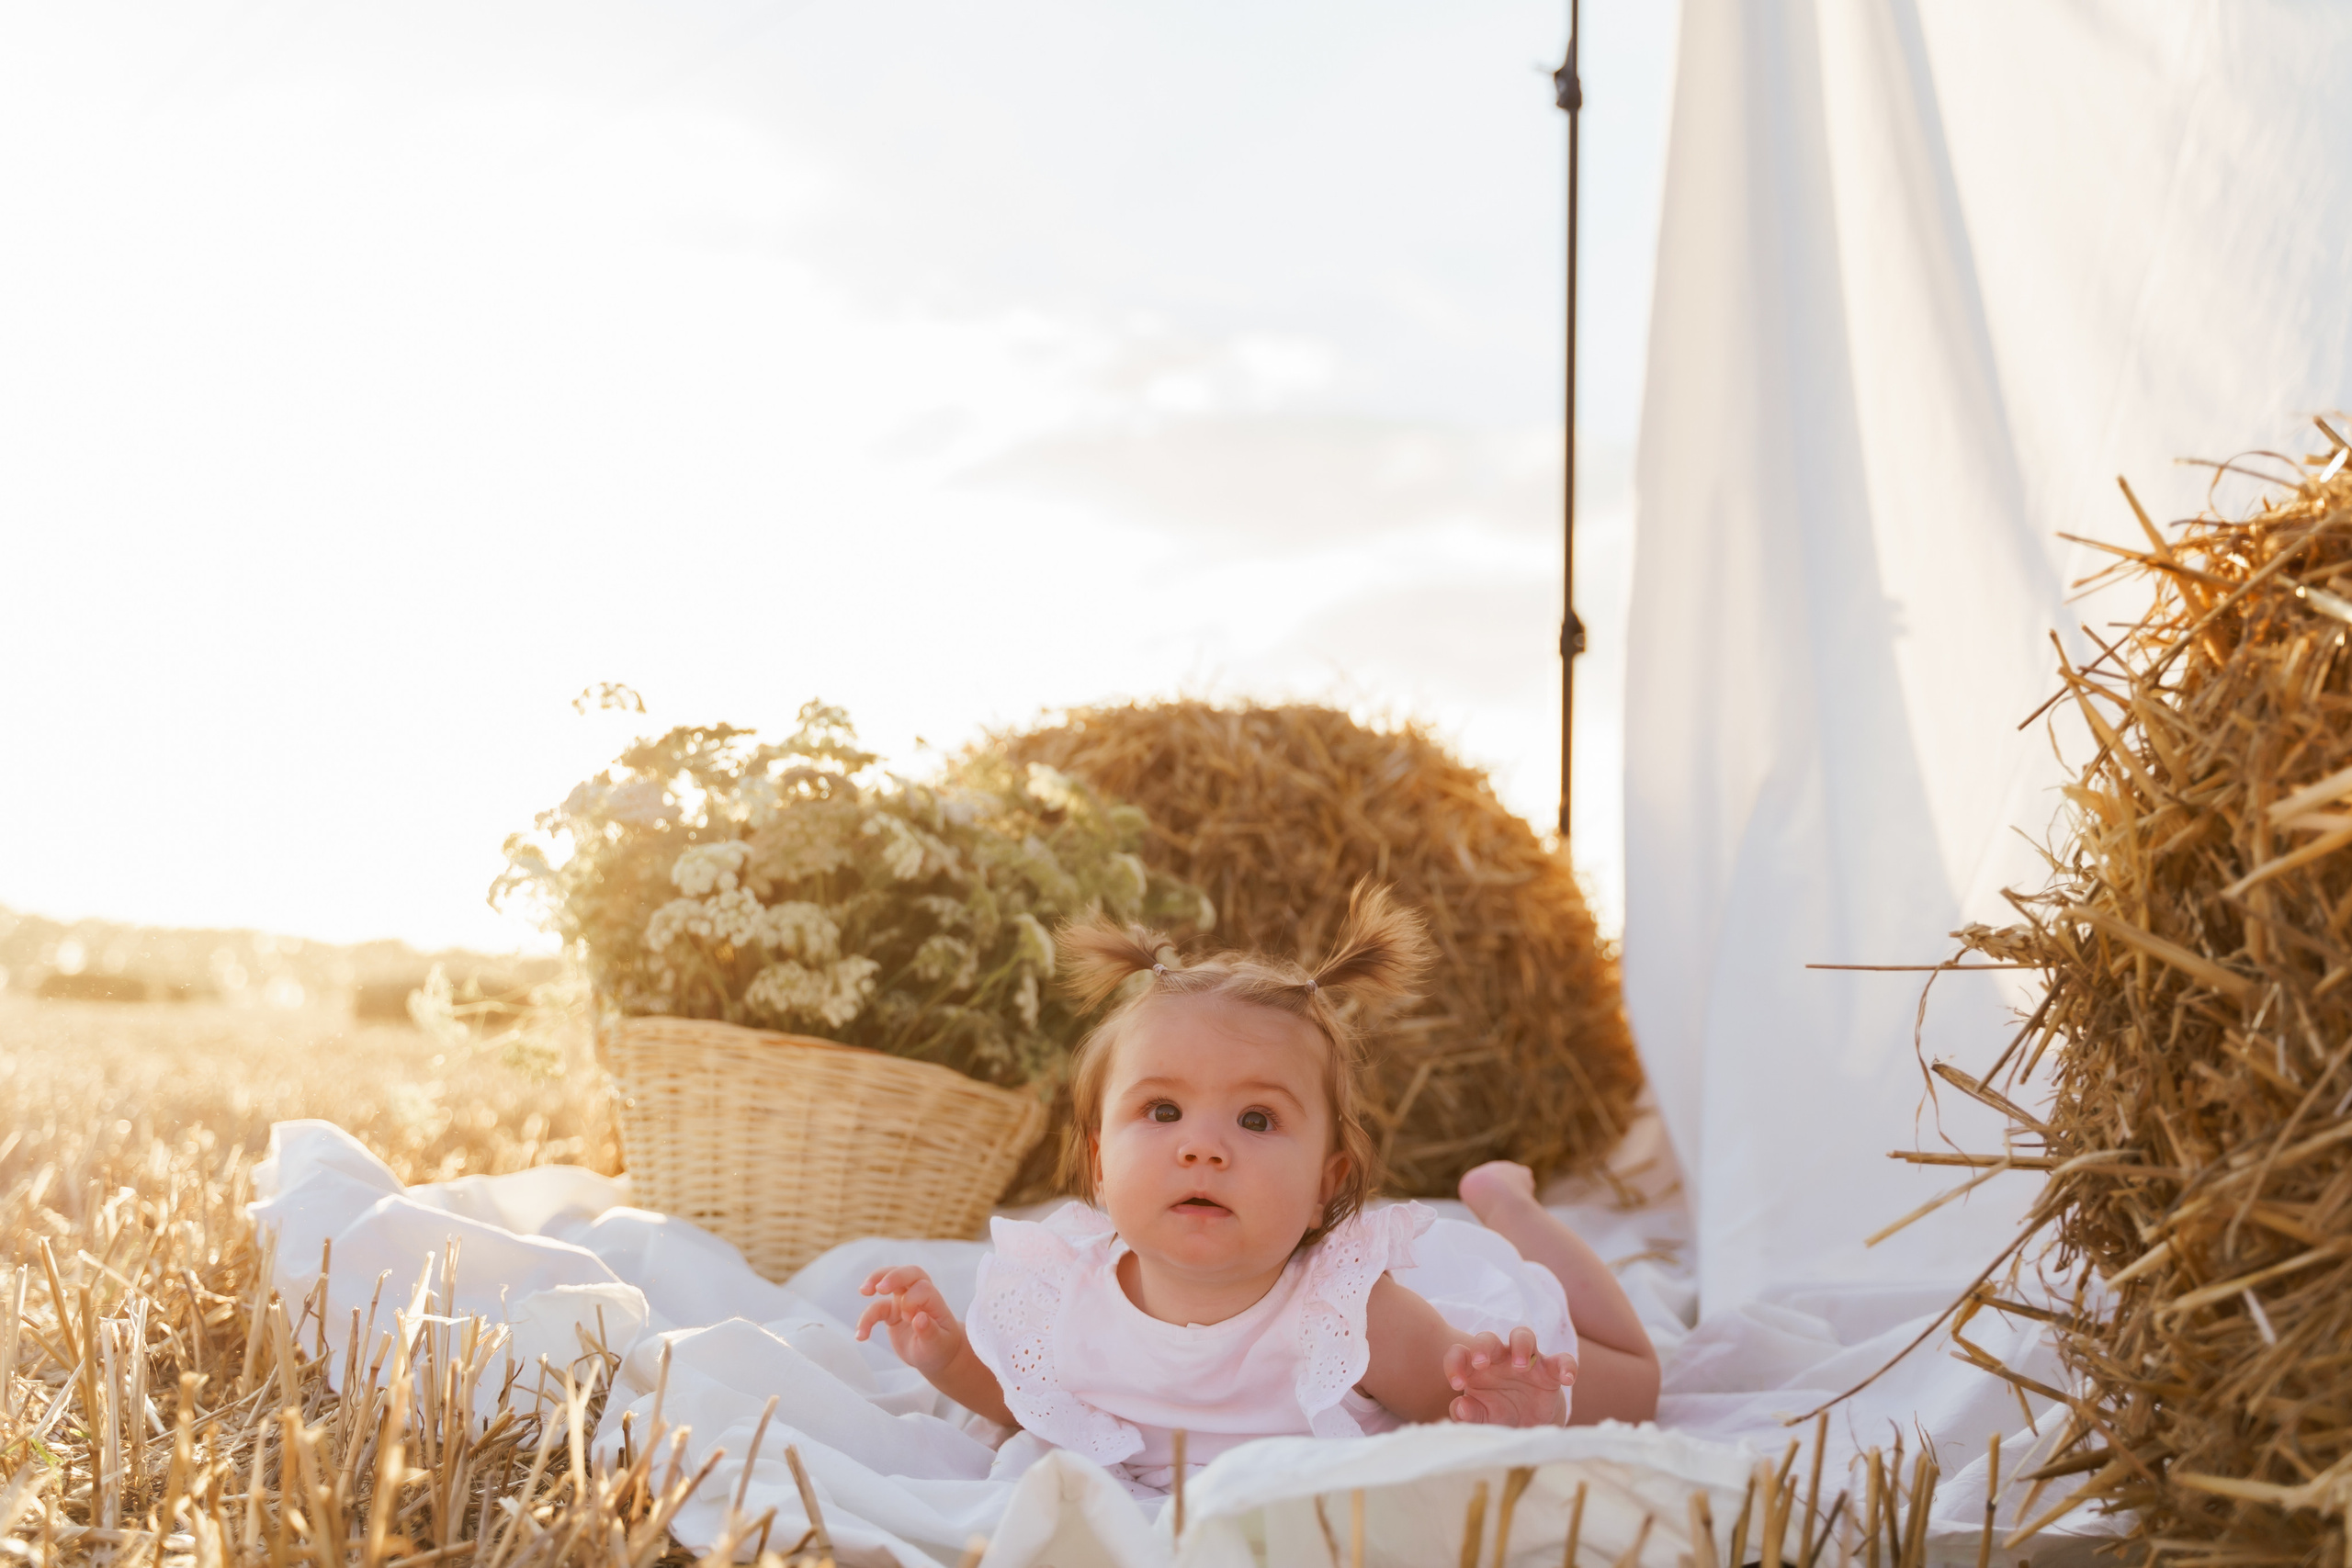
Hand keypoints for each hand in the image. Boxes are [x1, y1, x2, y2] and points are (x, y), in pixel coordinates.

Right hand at [854, 1266, 966, 1375]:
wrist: (935, 1354)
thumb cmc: (940, 1347)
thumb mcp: (938, 1344)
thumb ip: (930, 1332)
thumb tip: (919, 1319)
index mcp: (934, 1301)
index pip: (922, 1288)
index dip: (913, 1300)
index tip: (909, 1318)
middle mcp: (919, 1296)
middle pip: (908, 1273)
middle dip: (893, 1276)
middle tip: (879, 1288)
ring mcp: (903, 1301)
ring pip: (889, 1280)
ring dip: (875, 1281)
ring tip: (863, 1291)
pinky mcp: (891, 1311)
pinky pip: (876, 1308)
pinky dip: (866, 1319)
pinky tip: (860, 1335)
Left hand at [1443, 1327, 1576, 1426]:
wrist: (1527, 1426)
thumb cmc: (1498, 1415)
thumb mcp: (1482, 1419)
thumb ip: (1469, 1414)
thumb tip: (1460, 1406)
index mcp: (1476, 1369)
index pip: (1459, 1354)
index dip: (1454, 1363)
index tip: (1456, 1383)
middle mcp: (1498, 1359)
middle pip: (1488, 1339)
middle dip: (1483, 1346)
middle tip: (1481, 1363)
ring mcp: (1526, 1361)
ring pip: (1522, 1336)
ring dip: (1520, 1346)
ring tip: (1520, 1366)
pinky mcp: (1550, 1370)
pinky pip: (1562, 1359)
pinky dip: (1566, 1366)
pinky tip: (1567, 1380)